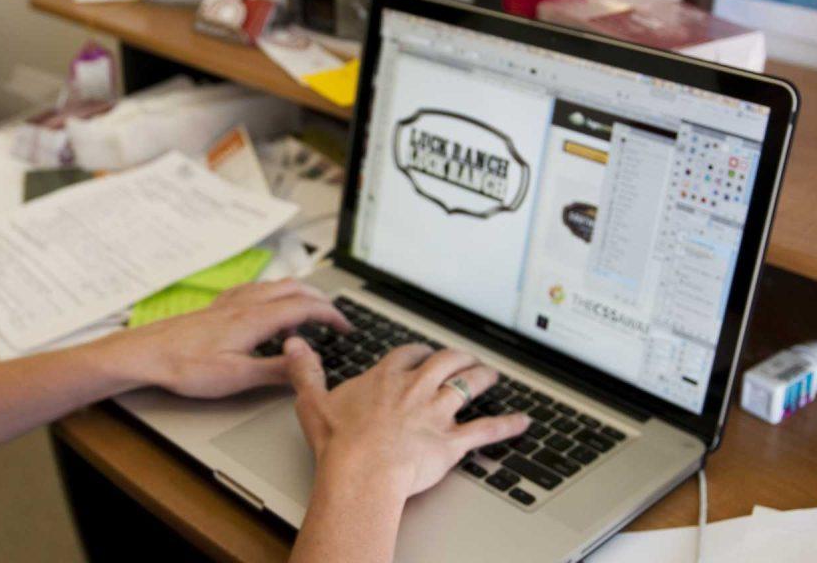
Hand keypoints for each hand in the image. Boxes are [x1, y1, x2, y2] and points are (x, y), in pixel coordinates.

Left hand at [109, 279, 351, 398]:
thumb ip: (276, 370)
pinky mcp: (217, 307)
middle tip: (335, 318)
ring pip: (275, 286)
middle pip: (294, 289)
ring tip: (310, 311)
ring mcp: (230, 302)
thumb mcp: (236, 377)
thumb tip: (307, 364)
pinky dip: (274, 293)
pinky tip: (267, 303)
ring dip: (299, 293)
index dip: (331, 315)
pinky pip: (255, 289)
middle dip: (320, 300)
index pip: (305, 307)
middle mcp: (245, 303)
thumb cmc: (185, 367)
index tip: (346, 327)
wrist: (146, 353)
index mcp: (255, 318)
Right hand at [286, 337, 528, 504]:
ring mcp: (436, 414)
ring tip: (491, 374)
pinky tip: (523, 421)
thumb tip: (294, 345)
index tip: (421, 351)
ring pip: (467, 387)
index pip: (406, 355)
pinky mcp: (451, 442)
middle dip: (457, 357)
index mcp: (384, 379)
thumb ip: (306, 370)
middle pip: (444, 363)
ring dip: (482, 378)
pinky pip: (485, 430)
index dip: (416, 351)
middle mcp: (415, 390)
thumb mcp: (312, 401)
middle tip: (464, 356)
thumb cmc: (338, 443)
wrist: (361, 471)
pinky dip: (506, 425)